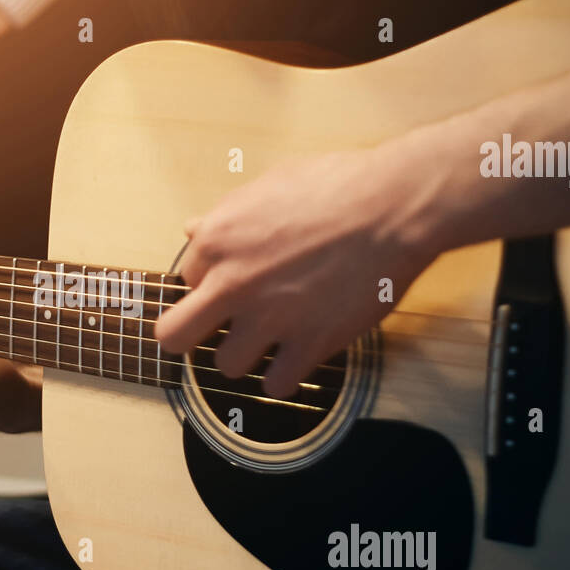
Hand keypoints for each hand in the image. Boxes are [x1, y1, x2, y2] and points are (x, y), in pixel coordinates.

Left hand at [154, 140, 447, 398]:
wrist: (393, 206)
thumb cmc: (337, 185)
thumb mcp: (269, 185)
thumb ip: (226, 215)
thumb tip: (193, 230)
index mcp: (217, 240)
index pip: (187, 279)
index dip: (211, 281)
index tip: (234, 281)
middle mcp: (232, 284)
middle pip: (175, 337)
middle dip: (192, 335)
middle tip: (216, 330)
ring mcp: (269, 318)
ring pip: (226, 365)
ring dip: (246, 355)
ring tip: (271, 338)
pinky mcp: (309, 344)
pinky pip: (276, 385)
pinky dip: (286, 376)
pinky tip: (298, 357)